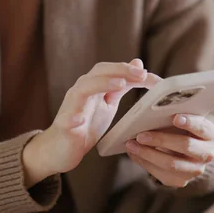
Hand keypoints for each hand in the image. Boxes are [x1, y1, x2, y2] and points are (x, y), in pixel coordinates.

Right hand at [22, 59, 160, 187]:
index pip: (111, 70)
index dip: (129, 69)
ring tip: (120, 85)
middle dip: (120, 70)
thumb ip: (122, 85)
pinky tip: (80, 119)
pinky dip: (74, 116)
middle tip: (140, 74)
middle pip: (98, 73)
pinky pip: (67, 118)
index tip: (150, 76)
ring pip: (82, 90)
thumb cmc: (86, 123)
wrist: (63, 148)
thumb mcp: (108, 103)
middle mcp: (81, 90)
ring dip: (101, 84)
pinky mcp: (63, 125)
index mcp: (93, 85)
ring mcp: (71, 107)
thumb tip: (138, 64)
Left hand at [126, 114, 213, 187]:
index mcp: (210, 134)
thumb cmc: (182, 129)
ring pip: (171, 164)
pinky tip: (134, 153)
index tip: (175, 117)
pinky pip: (162, 174)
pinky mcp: (182, 181)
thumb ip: (173, 116)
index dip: (190, 123)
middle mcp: (207, 154)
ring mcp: (195, 170)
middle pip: (185, 146)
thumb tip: (149, 115)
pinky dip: (145, 163)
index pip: (202, 128)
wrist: (187, 151)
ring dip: (148, 154)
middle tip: (141, 135)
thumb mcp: (183, 120)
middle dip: (161, 140)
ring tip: (132, 145)